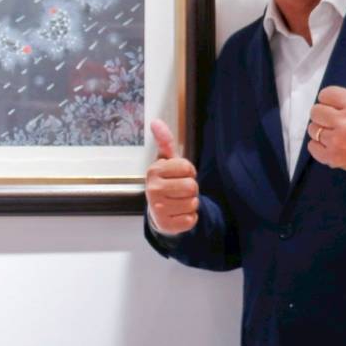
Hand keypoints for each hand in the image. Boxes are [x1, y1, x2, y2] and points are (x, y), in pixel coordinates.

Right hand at [146, 118, 199, 234]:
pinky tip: (179, 214)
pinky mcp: (166, 224)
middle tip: (180, 190)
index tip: (179, 175)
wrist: (158, 211)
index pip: (187, 168)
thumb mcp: (166, 161)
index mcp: (154, 171)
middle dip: (191, 188)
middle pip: (191, 186)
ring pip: (193, 203)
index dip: (189, 171)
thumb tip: (155, 121)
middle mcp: (152, 189)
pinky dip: (189, 217)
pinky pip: (191, 219)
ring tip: (179, 201)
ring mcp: (158, 208)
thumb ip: (164, 142)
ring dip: (191, 203)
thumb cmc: (166, 181)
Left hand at [307, 54, 345, 175]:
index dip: (333, 99)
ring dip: (322, 129)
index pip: (325, 94)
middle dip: (325, 113)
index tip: (343, 106)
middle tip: (338, 118)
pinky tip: (334, 142)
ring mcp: (337, 142)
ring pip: (312, 128)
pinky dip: (319, 145)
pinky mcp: (332, 157)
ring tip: (338, 131)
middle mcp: (344, 123)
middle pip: (315, 111)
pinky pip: (312, 146)